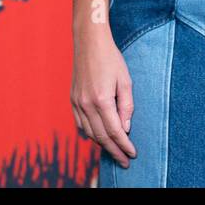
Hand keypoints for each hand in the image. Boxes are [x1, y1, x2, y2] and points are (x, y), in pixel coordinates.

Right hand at [71, 26, 137, 167]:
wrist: (89, 42)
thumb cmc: (111, 58)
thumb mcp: (126, 80)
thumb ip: (126, 105)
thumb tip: (126, 127)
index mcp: (102, 99)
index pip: (114, 131)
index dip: (124, 145)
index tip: (132, 154)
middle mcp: (86, 104)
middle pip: (101, 136)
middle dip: (114, 150)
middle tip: (125, 161)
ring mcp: (77, 103)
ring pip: (89, 132)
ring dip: (102, 144)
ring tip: (114, 151)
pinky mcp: (72, 100)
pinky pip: (79, 124)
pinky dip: (89, 134)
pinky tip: (97, 138)